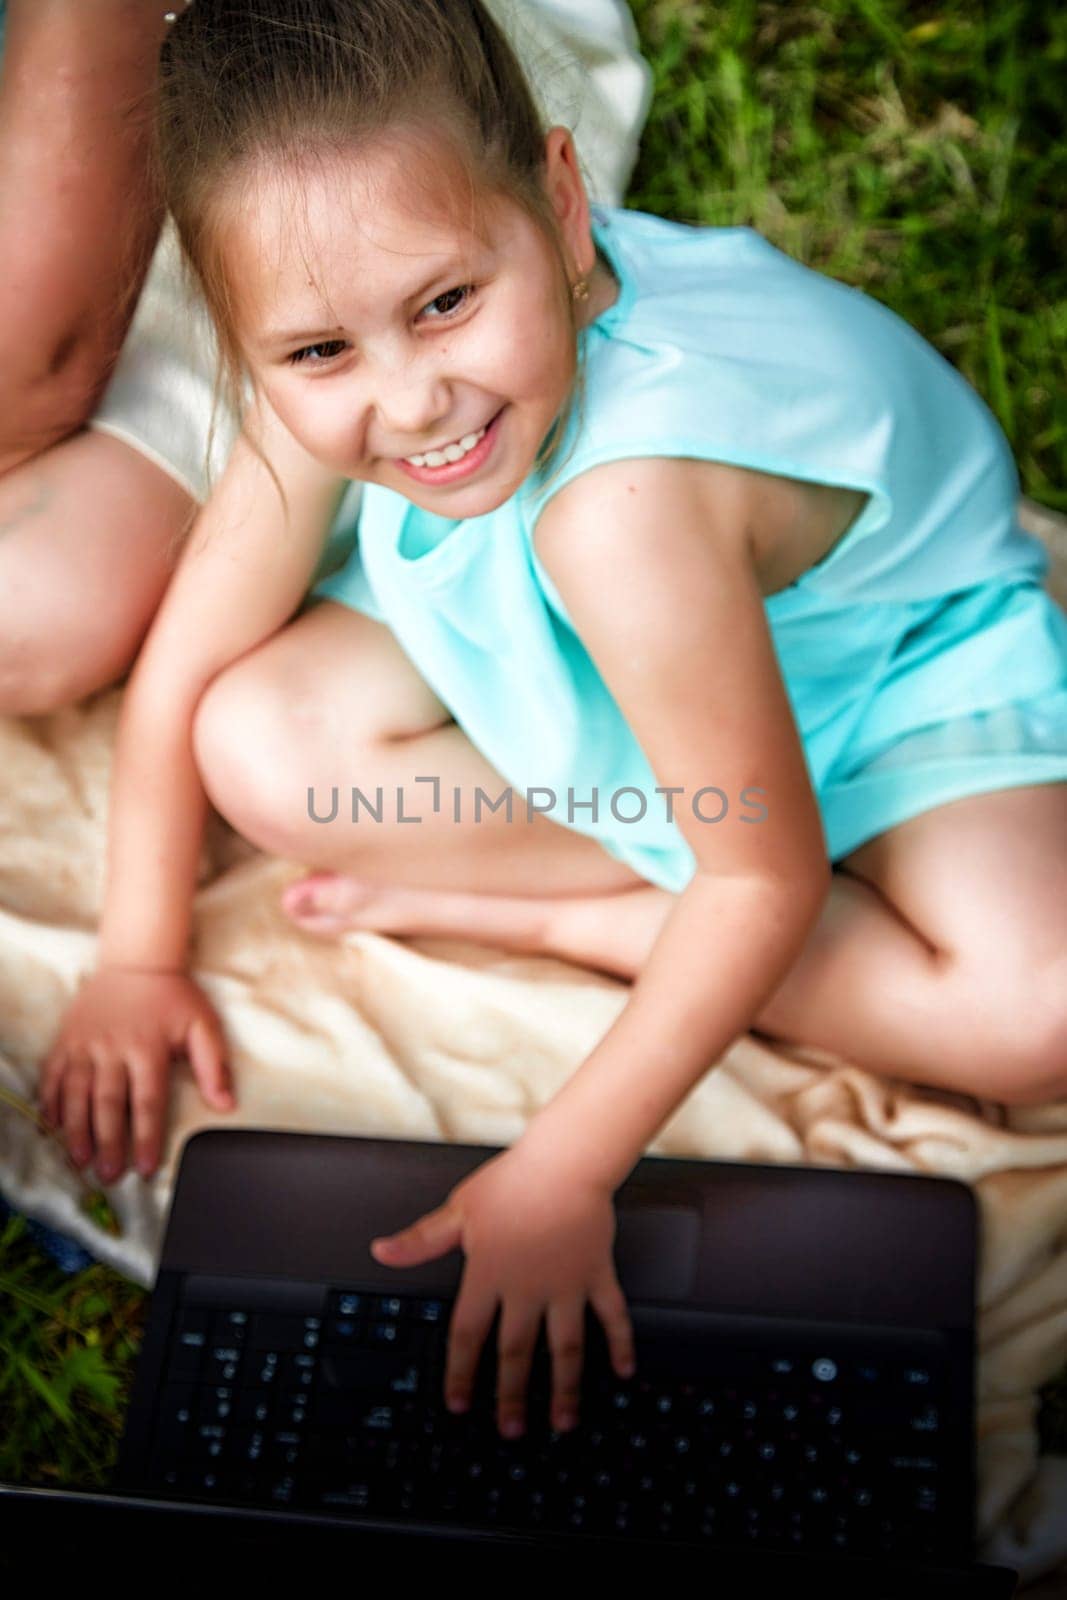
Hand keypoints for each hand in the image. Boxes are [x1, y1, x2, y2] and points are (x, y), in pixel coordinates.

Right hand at [37, 967, 232, 1183]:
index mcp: (148, 1048)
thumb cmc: (172, 996)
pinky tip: (54, 1126)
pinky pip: (54, 1075)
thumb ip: (214, 1065)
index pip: (148, 1102)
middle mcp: (113, 1048)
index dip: (147, 1137)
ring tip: (81, 1159)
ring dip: (77, 1130)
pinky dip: (52, 1101)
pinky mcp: (67, 1040)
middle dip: (109, 1143)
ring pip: (77, 1094)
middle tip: (109, 1175)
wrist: (136, 960)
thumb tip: (226, 1104)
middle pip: (109, 1104)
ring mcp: (85, 1044)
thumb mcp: (203, 1025)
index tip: (146, 1167)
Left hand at [368, 1146, 635, 1438]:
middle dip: (511, 1396)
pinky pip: (611, 1316)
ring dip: (563, 1389)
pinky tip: (624, 1371)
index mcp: (489, 1275)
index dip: (461, 1373)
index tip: (458, 1403)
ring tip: (563, 1421)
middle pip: (516, 1353)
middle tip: (510, 1430)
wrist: (566, 1161)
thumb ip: (421, 1239)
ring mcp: (565, 1285)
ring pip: (565, 1349)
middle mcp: (527, 1288)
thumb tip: (382, 1252)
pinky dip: (620, 1344)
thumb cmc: (513, 1181)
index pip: (468, 1335)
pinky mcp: (595, 1274)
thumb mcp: (457, 1210)